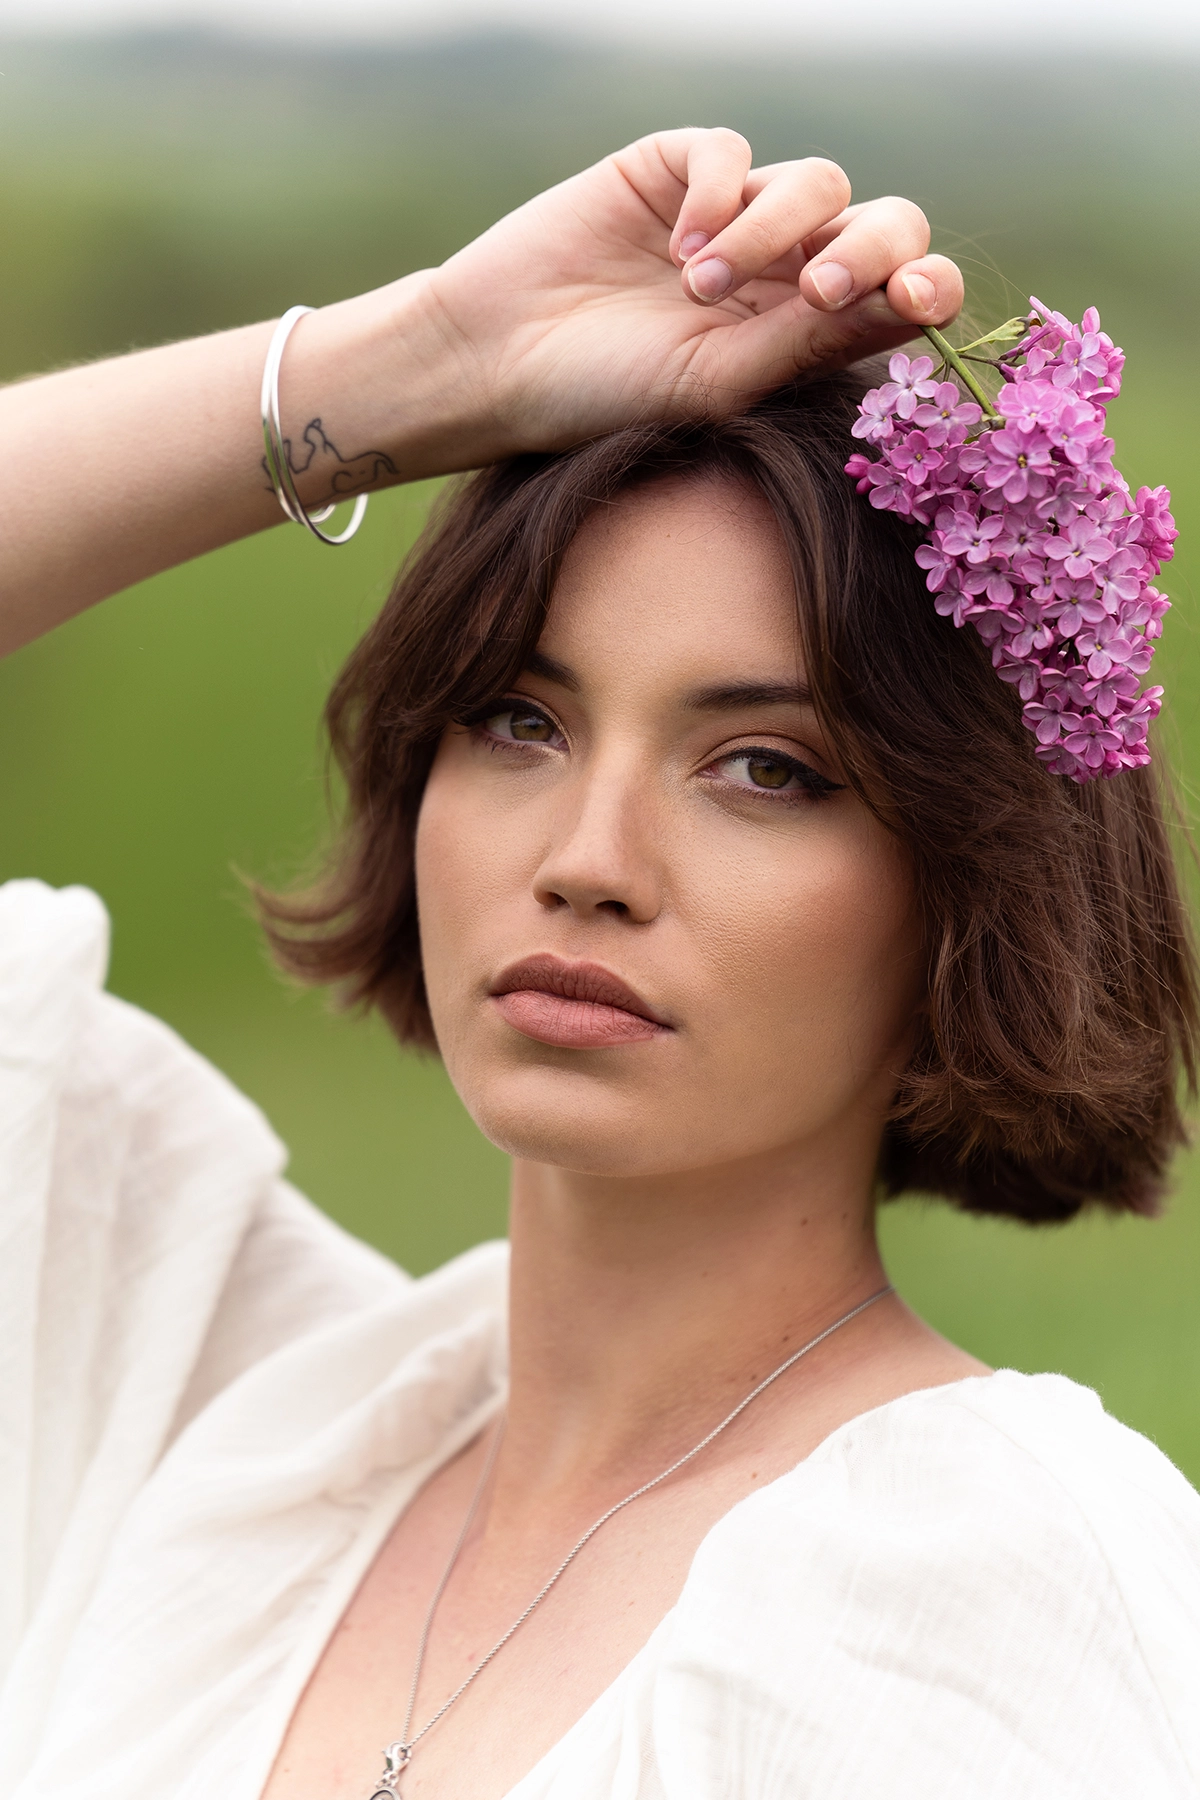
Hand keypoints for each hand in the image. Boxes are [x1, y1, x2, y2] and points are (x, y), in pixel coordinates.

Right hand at [424, 127, 962, 454]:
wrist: (498, 362)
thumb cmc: (608, 397)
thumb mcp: (721, 383)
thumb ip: (815, 340)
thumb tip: (920, 302)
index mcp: (808, 334)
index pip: (901, 291)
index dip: (925, 283)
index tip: (915, 297)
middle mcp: (786, 270)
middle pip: (882, 220)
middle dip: (866, 248)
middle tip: (818, 291)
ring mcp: (734, 214)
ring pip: (816, 183)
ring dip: (770, 232)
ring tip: (699, 287)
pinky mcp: (676, 170)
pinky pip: (733, 152)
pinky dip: (718, 194)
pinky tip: (677, 250)